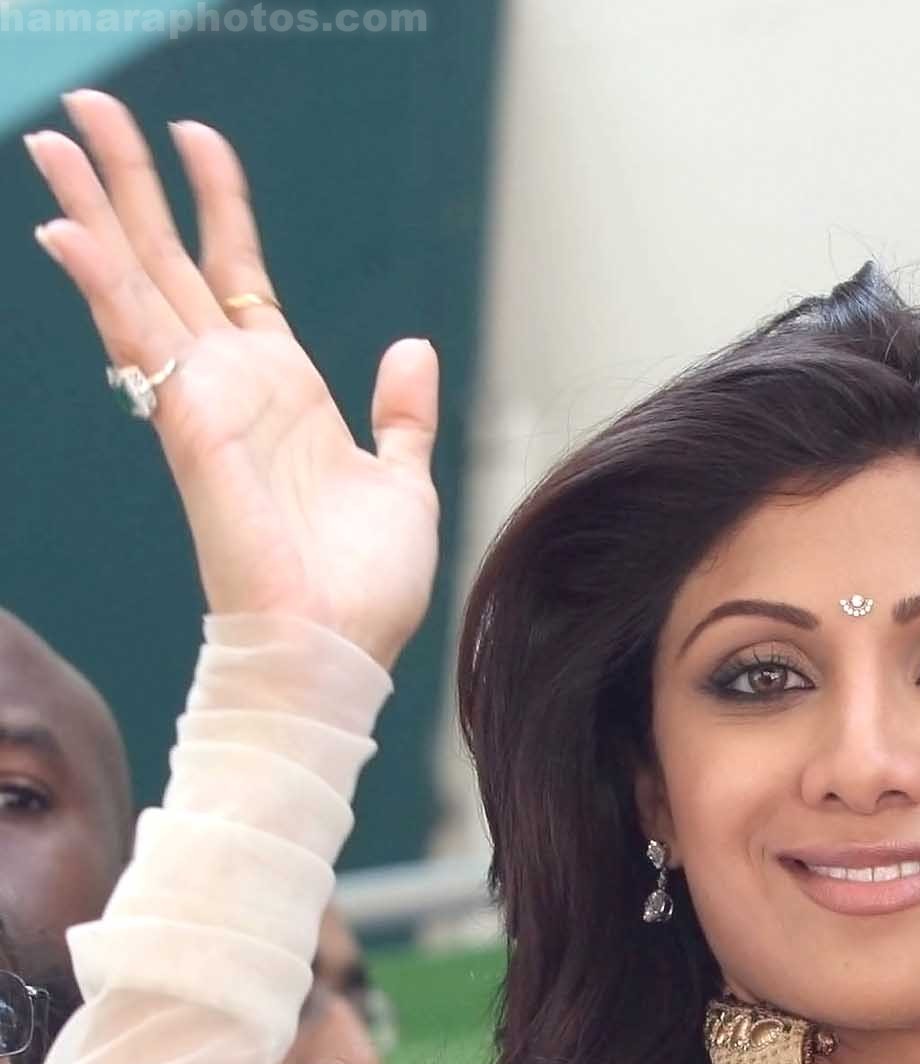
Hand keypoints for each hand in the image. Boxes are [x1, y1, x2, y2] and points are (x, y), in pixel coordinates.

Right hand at [25, 91, 439, 672]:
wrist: (338, 649)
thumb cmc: (366, 589)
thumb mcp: (404, 482)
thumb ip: (400, 414)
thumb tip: (413, 345)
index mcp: (285, 392)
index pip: (238, 275)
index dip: (219, 207)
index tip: (199, 138)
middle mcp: (234, 387)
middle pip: (169, 261)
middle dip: (131, 183)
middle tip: (88, 107)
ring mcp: (204, 401)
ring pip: (139, 282)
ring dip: (96, 207)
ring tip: (54, 135)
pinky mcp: (188, 423)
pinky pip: (138, 338)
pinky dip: (102, 281)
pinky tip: (64, 229)